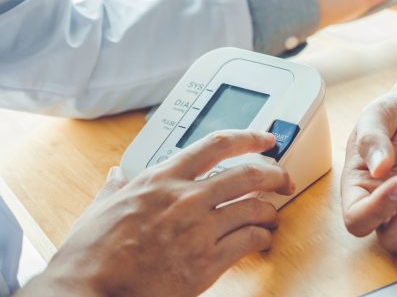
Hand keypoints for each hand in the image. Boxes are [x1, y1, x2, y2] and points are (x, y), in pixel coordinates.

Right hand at [20, 131, 293, 296]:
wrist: (89, 290)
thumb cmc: (91, 252)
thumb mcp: (100, 207)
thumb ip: (116, 187)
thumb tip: (117, 175)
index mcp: (163, 178)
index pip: (217, 145)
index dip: (250, 137)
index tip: (266, 139)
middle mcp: (187, 197)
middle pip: (249, 174)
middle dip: (274, 174)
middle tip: (284, 179)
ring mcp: (200, 228)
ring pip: (255, 207)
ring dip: (271, 210)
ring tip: (273, 215)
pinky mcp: (208, 261)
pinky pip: (249, 240)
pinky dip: (262, 237)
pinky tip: (262, 239)